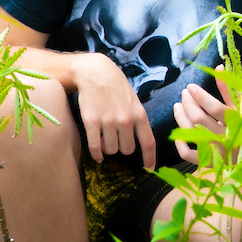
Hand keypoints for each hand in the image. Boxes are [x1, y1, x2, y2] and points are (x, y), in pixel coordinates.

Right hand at [73, 53, 156, 168]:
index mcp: (139, 115)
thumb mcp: (134, 101)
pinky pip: (95, 147)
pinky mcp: (91, 121)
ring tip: (105, 137)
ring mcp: (108, 121)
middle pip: (127, 150)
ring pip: (111, 149)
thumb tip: (142, 141)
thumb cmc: (117, 87)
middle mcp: (125, 120)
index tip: (149, 169)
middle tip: (117, 139)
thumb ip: (138, 120)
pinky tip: (97, 155)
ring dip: (108, 148)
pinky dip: (96, 155)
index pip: (148, 142)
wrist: (95, 73)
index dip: (150, 159)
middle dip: (122, 148)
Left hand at [172, 67, 233, 164]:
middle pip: (199, 120)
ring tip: (177, 105)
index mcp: (236, 123)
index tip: (191, 86)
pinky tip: (177, 131)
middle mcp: (225, 138)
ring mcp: (216, 151)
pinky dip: (180, 144)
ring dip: (180, 118)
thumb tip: (218, 67)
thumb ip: (229, 89)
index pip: (215, 108)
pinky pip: (188, 155)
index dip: (201, 96)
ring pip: (191, 134)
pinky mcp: (208, 162)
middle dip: (188, 104)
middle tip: (184, 93)